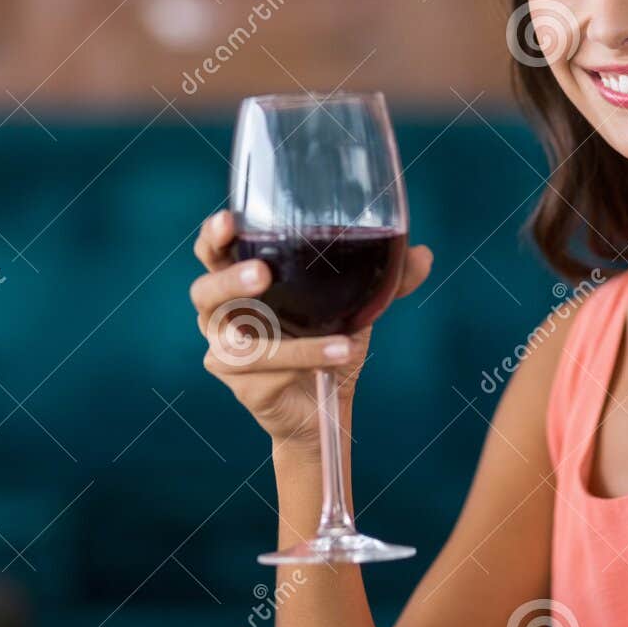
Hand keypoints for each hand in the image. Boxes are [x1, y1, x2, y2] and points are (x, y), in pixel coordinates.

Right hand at [191, 210, 433, 447]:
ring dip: (289, 340)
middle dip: (229, 279)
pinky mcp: (241, 386)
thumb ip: (386, 278)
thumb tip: (422, 253)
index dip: (214, 235)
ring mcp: (225, 353)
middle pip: (204, 292)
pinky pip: (268, 372)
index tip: (229, 220)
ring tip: (339, 336)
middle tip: (263, 274)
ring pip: (241, 343)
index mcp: (240, 281)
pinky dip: (307, 361)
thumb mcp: (356, 305)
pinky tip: (338, 355)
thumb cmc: (327, 340)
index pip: (213, 251)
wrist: (326, 406)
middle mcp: (223, 315)